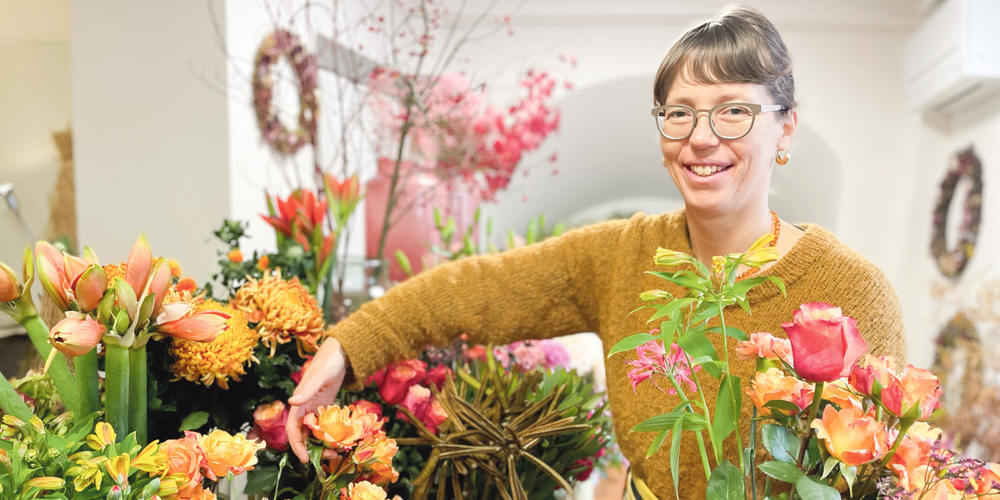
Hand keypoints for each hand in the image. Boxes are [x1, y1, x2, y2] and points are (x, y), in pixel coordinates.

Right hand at [286, 337, 347, 462]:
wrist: (339, 353)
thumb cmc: (328, 362)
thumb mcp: (319, 376)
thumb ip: (307, 389)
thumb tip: (292, 402)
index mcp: (299, 404)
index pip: (293, 430)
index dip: (297, 446)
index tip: (305, 459)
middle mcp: (304, 409)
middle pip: (304, 435)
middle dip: (314, 448)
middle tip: (331, 455)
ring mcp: (315, 409)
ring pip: (315, 433)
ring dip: (323, 443)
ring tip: (338, 450)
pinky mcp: (325, 408)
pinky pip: (325, 426)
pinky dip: (331, 434)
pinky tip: (342, 440)